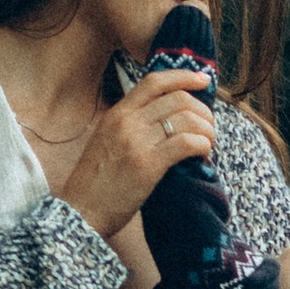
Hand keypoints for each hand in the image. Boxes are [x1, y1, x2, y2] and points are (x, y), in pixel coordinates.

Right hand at [59, 67, 215, 238]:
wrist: (81, 211)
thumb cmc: (96, 181)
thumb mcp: (106, 140)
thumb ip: (130, 125)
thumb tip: (166, 117)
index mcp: (116, 113)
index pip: (154, 82)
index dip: (184, 77)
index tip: (204, 81)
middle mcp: (127, 122)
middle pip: (177, 99)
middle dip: (202, 110)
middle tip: (208, 126)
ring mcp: (137, 142)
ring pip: (186, 119)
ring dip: (206, 129)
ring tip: (208, 142)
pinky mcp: (148, 165)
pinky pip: (186, 143)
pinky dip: (202, 145)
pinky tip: (203, 154)